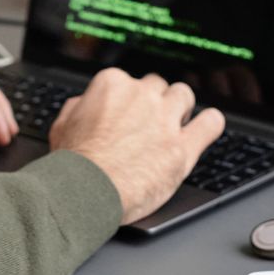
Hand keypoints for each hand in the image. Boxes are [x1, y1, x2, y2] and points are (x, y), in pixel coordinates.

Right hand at [49, 69, 224, 224]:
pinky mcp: (182, 147)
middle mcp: (141, 96)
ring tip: (175, 124)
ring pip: (184, 96)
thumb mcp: (62, 125)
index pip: (130, 81)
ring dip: (180, 108)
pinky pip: (211, 123)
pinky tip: (206, 127)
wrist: (85, 192)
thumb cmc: (72, 165)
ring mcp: (164, 119)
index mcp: (112, 85)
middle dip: (155, 102)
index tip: (128, 114)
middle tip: (149, 123)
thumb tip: (86, 104)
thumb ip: (80, 107)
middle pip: (159, 86)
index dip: (129, 101)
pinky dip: (210, 123)